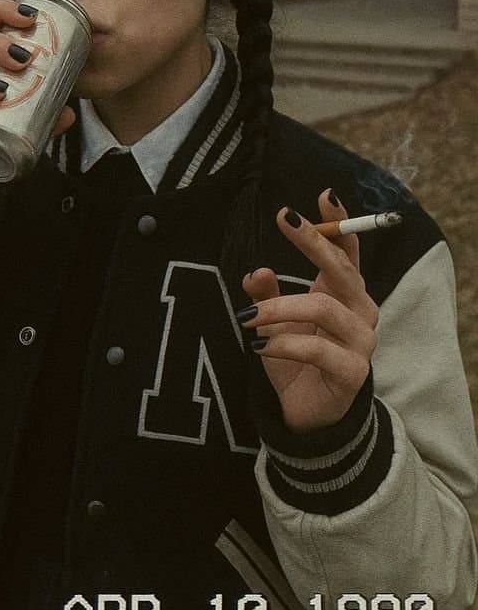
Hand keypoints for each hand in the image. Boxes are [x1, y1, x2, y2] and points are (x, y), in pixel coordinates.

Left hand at [239, 190, 378, 433]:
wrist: (308, 415)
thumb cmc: (295, 359)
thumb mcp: (272, 323)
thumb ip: (265, 296)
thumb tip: (255, 271)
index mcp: (342, 293)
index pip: (347, 250)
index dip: (338, 222)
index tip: (323, 194)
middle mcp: (359, 311)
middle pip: (341, 269)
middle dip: (313, 241)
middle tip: (285, 218)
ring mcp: (361, 341)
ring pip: (324, 308)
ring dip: (281, 308)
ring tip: (248, 318)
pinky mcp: (353, 372)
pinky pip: (318, 349)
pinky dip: (284, 344)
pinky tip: (260, 346)